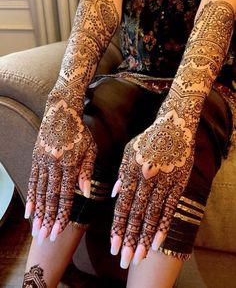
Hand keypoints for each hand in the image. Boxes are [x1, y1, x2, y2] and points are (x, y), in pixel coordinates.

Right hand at [25, 88, 96, 243]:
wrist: (61, 110)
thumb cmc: (80, 131)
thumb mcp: (90, 149)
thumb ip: (86, 171)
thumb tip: (86, 193)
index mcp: (70, 163)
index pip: (66, 195)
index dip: (62, 215)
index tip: (58, 231)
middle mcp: (54, 164)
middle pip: (50, 197)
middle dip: (48, 220)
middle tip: (44, 238)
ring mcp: (42, 161)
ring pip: (39, 192)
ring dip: (38, 212)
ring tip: (35, 230)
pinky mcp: (35, 158)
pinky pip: (32, 181)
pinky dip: (30, 197)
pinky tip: (28, 210)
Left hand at [111, 98, 195, 268]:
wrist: (174, 126)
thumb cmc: (147, 139)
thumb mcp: (129, 151)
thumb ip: (121, 174)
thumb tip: (115, 195)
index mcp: (131, 172)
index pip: (122, 206)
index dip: (117, 227)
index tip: (113, 246)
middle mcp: (146, 180)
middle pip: (136, 216)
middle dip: (129, 239)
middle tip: (124, 260)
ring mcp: (164, 183)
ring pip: (153, 216)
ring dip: (145, 238)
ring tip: (139, 257)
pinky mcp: (178, 184)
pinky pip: (170, 209)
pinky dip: (163, 226)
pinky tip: (157, 243)